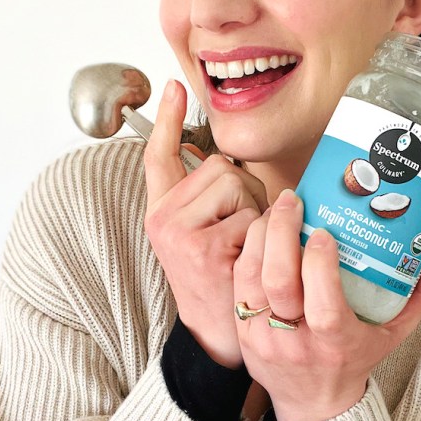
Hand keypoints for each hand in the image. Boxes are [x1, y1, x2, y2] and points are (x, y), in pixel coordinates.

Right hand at [144, 80, 268, 368]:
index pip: (161, 156)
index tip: (175, 86)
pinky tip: (246, 261)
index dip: (169, 119)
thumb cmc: (221, 281)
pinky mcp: (200, 246)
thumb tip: (233, 166)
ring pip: (236, 183)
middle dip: (244, 192)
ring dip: (254, 211)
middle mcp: (162, 217)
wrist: (219, 334)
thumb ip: (209, 200)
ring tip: (243, 247)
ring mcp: (178, 231)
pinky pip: (250, 215)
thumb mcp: (204, 236)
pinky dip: (260, 235)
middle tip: (239, 234)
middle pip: (221, 166)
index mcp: (163, 211)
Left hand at [233, 189, 420, 420]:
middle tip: (293, 200)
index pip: (324, 304)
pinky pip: (239, 283)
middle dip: (281, 233)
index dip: (320, 265)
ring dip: (261, 235)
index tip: (326, 233)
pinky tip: (263, 229)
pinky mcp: (242, 331)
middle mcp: (296, 342)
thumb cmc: (356, 359)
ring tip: (278, 208)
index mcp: (336, 344)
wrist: (312, 403)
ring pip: (252, 277)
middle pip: (279, 282)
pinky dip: (249, 251)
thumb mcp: (396, 332)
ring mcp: (264, 337)